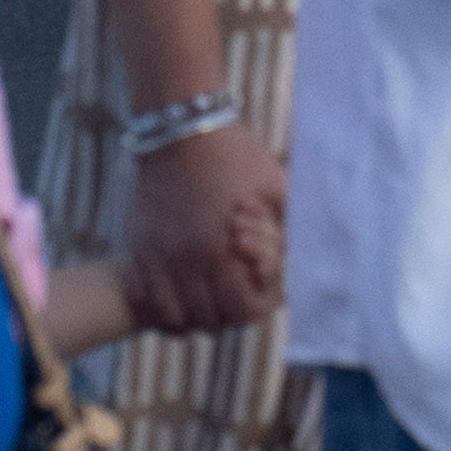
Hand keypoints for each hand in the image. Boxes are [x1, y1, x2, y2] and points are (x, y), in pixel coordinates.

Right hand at [115, 112, 287, 333]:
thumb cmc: (236, 156)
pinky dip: (162, 302)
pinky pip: (145, 295)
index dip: (257, 307)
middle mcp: (186, 260)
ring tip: (205, 297)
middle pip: (208, 321)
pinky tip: (178, 290)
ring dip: (192, 314)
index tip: (259, 289)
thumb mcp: (276, 189)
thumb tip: (313, 254)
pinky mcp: (138, 246)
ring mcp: (158, 256)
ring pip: (173, 316)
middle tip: (234, 294)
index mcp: (223, 250)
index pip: (241, 312)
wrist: (181, 128)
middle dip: (226, 313)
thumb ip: (292, 227)